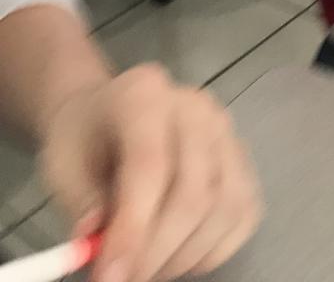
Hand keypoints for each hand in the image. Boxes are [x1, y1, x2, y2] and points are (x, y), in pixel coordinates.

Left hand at [40, 65, 260, 281]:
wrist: (109, 112)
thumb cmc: (84, 139)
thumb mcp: (64, 166)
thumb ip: (83, 204)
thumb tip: (102, 249)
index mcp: (144, 96)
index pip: (151, 166)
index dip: (133, 229)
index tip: (111, 278)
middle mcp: (196, 107)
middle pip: (195, 191)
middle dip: (159, 251)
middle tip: (127, 281)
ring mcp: (226, 130)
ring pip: (226, 206)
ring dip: (186, 255)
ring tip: (149, 268)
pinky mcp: (242, 157)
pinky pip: (244, 213)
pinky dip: (215, 249)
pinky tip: (179, 254)